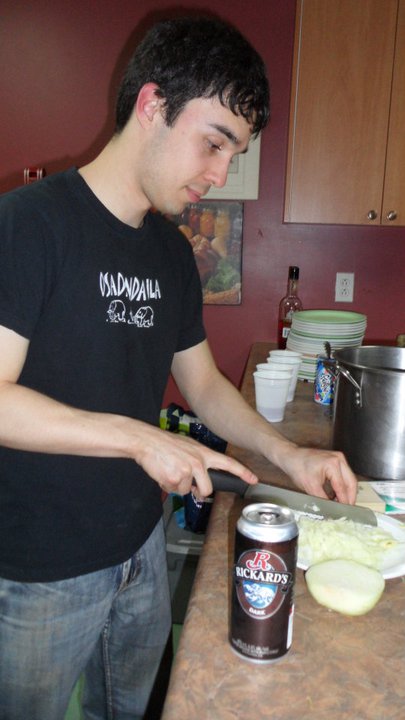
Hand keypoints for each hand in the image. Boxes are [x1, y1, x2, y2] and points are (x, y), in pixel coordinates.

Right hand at [135, 425, 257, 497]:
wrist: (147, 441)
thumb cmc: (166, 444)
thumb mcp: (188, 447)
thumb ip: (198, 462)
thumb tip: (198, 482)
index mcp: (204, 453)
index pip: (228, 463)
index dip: (242, 472)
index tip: (254, 479)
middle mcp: (199, 462)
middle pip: (207, 490)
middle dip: (198, 491)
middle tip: (188, 484)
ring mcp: (188, 471)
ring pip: (187, 491)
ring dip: (178, 486)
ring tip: (169, 470)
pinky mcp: (176, 478)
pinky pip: (174, 490)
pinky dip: (167, 485)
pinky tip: (163, 473)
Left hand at [280, 446, 356, 503]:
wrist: (290, 456)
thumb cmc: (297, 467)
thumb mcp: (310, 487)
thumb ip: (323, 499)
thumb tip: (332, 510)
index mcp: (333, 464)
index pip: (342, 487)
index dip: (344, 501)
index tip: (345, 512)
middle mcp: (339, 459)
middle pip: (351, 482)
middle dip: (350, 497)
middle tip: (347, 510)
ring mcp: (338, 458)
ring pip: (349, 479)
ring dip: (347, 492)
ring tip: (342, 504)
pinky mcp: (336, 461)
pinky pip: (344, 476)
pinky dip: (342, 486)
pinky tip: (338, 496)